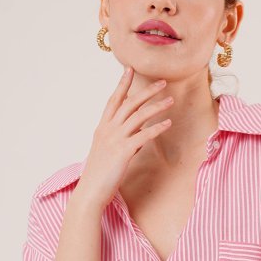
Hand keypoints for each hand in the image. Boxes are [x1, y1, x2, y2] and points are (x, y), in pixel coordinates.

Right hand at [76, 66, 174, 209]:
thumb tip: (141, 137)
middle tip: (162, 82)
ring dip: (156, 106)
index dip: (122, 84)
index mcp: (102, 128)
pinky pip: (143, 136)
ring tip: (171, 100)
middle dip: (146, 91)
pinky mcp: (123, 152)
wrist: (90, 192)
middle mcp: (108, 130)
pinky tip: (167, 124)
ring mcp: (115, 140)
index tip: (130, 69)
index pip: (114, 100)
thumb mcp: (110, 153)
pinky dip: (156, 128)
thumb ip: (125, 141)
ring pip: (138, 116)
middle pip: (129, 103)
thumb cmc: (100, 175)